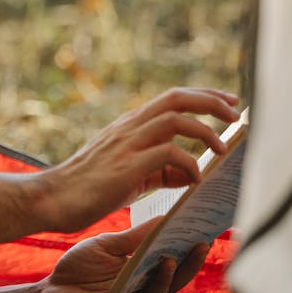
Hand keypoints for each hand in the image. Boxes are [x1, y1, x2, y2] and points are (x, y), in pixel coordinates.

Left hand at [32, 218, 209, 292]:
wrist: (51, 289)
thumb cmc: (79, 267)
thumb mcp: (109, 246)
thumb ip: (135, 237)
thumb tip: (164, 218)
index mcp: (142, 271)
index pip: (171, 260)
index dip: (188, 249)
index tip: (204, 229)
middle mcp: (141, 288)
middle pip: (173, 279)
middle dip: (189, 264)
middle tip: (202, 243)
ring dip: (165, 278)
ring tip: (169, 258)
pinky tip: (141, 288)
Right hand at [39, 87, 238, 231]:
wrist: (54, 197)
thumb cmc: (90, 188)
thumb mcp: (131, 174)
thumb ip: (160, 170)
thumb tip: (192, 174)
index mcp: (129, 125)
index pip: (172, 97)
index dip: (204, 95)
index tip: (230, 100)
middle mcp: (129, 127)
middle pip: (177, 98)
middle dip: (212, 102)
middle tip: (236, 114)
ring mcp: (127, 144)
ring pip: (175, 119)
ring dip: (206, 131)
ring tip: (223, 149)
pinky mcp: (126, 166)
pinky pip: (168, 154)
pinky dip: (189, 164)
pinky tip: (195, 180)